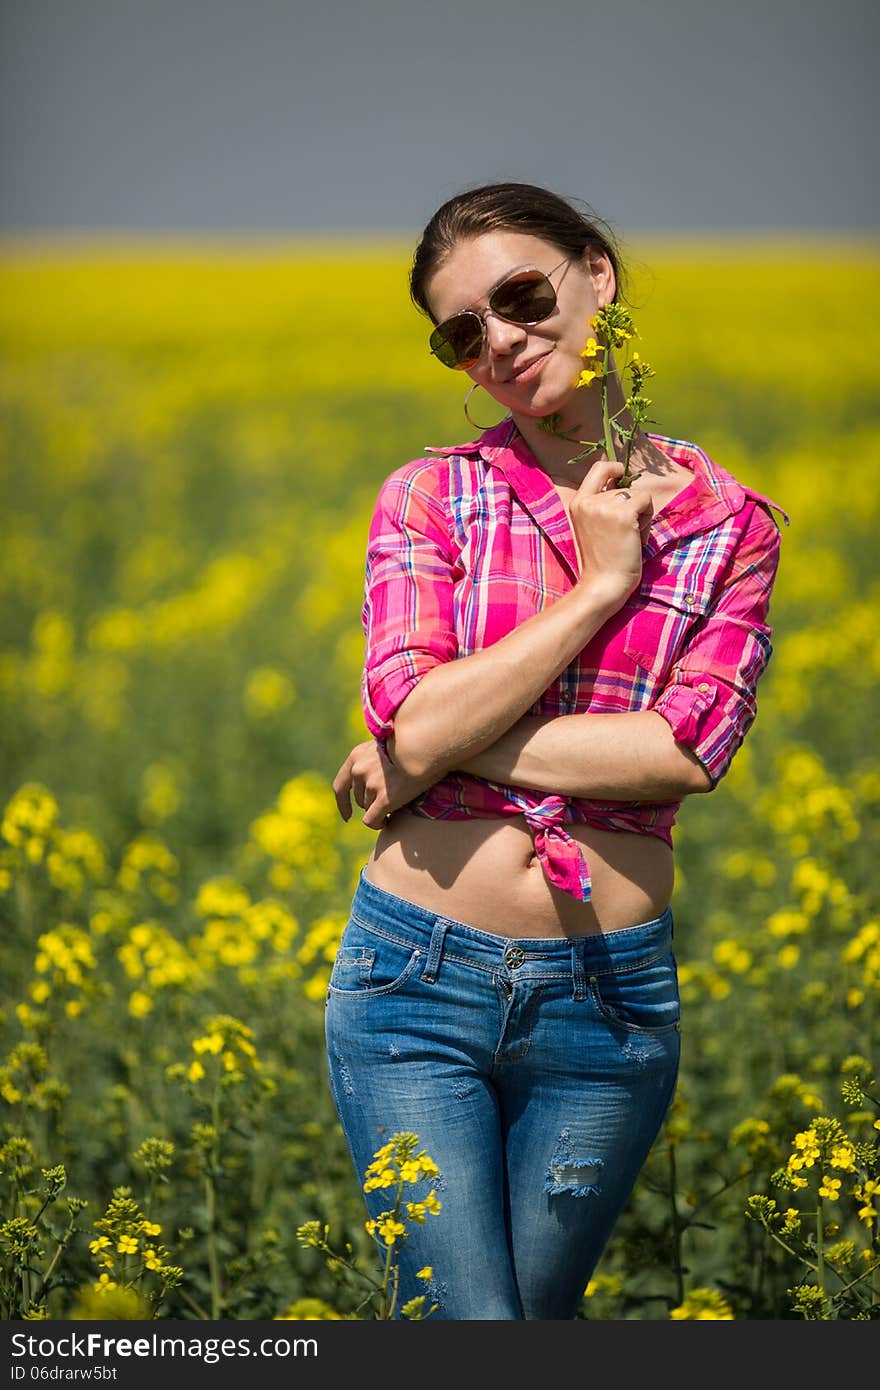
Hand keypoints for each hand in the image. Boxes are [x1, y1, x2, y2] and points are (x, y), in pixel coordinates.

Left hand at [332, 739, 436, 829]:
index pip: (341, 784)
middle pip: (358, 798)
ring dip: (379, 810)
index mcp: (357, 755)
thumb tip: (377, 774)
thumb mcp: (386, 744)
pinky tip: (387, 821)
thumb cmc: (412, 743)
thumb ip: (376, 758)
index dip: (343, 802)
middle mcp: (359, 770)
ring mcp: (371, 784)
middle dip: (371, 802)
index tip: (347, 815)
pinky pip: (372, 820)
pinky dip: (378, 823)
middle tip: (389, 799)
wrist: (426, 745)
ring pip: (368, 808)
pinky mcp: (384, 798)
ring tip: (397, 802)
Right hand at [569, 458, 654, 609]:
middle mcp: (588, 500)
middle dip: (631, 504)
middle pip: (624, 484)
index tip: (622, 473)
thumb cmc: (602, 561)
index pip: (598, 468)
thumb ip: (603, 503)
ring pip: (638, 494)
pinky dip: (646, 520)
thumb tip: (622, 479)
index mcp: (577, 503)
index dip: (614, 467)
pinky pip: (646, 502)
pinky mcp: (623, 514)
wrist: (603, 584)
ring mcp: (604, 506)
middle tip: (623, 531)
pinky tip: (635, 538)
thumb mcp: (593, 525)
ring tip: (628, 537)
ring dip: (640, 515)